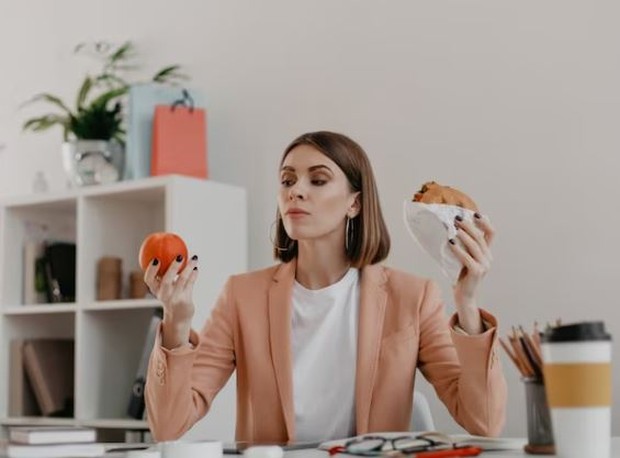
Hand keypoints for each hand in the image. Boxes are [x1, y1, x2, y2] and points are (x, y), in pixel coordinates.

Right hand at [143, 254, 198, 347]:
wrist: (178, 316)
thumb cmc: (169, 296)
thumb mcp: (163, 287)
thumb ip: (163, 273)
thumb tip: (167, 250)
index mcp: (155, 290)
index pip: (148, 279)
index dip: (151, 270)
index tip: (156, 259)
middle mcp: (163, 295)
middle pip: (166, 281)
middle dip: (173, 268)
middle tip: (180, 256)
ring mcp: (175, 298)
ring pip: (182, 280)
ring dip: (189, 267)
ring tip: (194, 257)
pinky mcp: (186, 300)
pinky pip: (191, 284)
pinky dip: (194, 275)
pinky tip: (196, 268)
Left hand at [448, 213, 494, 330]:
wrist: (464, 296)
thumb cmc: (461, 276)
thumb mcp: (463, 258)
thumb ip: (463, 247)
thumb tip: (451, 229)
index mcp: (486, 253)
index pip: (491, 234)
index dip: (484, 223)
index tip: (475, 214)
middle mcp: (488, 258)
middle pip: (480, 237)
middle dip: (469, 226)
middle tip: (456, 219)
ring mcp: (484, 266)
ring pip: (475, 246)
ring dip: (463, 236)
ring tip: (453, 230)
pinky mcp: (477, 272)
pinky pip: (467, 258)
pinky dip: (458, 250)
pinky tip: (450, 244)